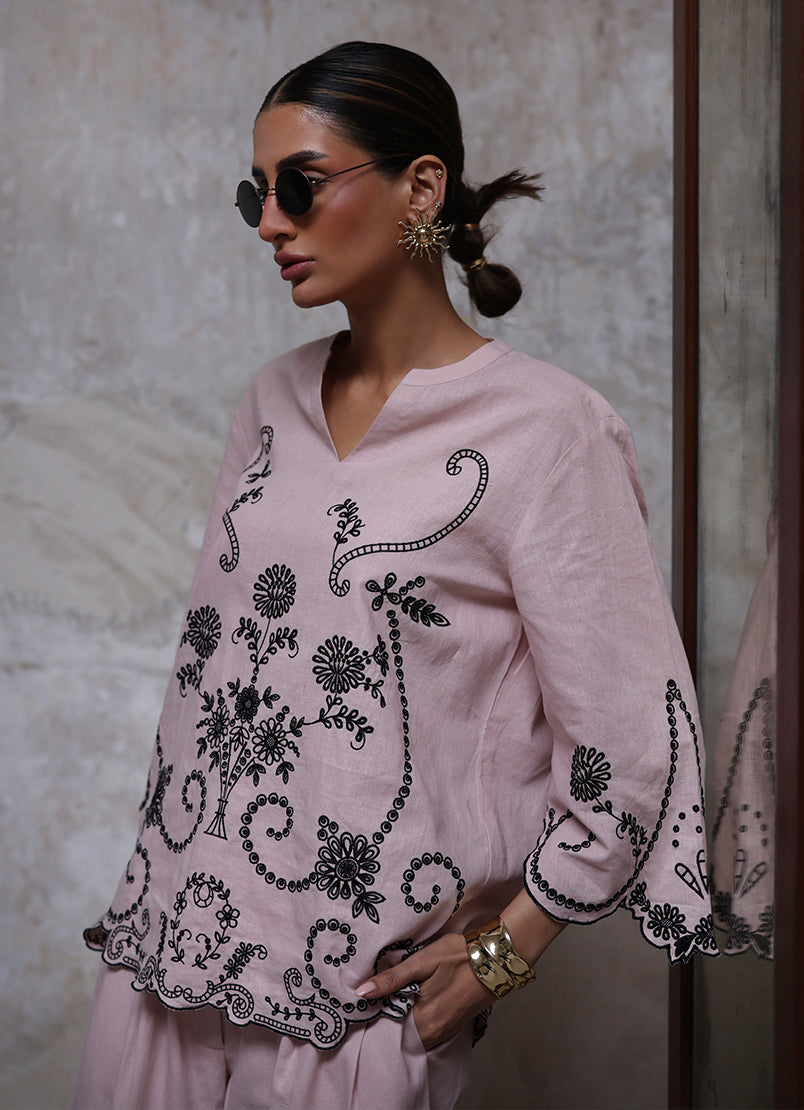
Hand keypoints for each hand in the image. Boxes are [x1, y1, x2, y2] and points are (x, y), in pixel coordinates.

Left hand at [354, 932, 494, 1049]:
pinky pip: (429, 1031)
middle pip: (401, 1035)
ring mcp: (447, 1031)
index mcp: (424, 1021)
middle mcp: (435, 1033)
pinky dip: (418, 1022)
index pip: (388, 1031)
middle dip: (387, 1021)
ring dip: (403, 1021)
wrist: (496, 958)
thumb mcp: (422, 961)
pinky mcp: (455, 1025)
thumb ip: (392, 979)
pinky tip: (415, 1004)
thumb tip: (361, 992)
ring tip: (394, 1001)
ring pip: (415, 1034)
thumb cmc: (459, 956)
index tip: (365, 1007)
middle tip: (376, 1001)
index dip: (375, 1019)